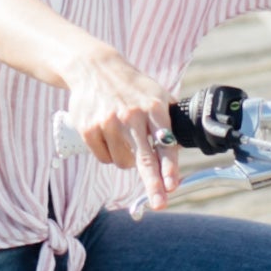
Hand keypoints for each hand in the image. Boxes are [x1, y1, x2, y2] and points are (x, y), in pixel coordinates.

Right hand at [59, 45, 182, 206]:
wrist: (94, 68)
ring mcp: (108, 122)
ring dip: (127, 159)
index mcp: (153, 107)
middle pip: (144, 158)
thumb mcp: (157, 94)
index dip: (169, 167)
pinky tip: (109, 136)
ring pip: (123, 162)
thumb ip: (169, 120)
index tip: (172, 185)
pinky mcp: (88, 128)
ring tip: (124, 137)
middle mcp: (131, 115)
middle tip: (159, 203)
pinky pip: (104, 157)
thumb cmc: (132, 87)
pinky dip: (109, 154)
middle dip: (153, 183)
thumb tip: (181, 148)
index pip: (164, 142)